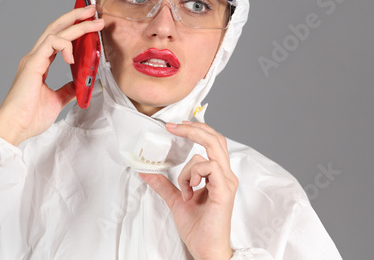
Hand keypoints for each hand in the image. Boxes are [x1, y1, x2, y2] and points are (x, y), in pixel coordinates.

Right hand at [0, 5, 103, 145]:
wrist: (15, 127)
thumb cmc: (29, 116)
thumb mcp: (57, 100)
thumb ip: (67, 89)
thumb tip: (80, 83)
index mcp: (40, 64)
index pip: (57, 38)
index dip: (73, 28)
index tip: (90, 23)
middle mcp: (35, 57)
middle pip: (56, 27)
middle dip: (75, 16)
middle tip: (93, 10)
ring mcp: (33, 59)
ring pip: (56, 32)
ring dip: (77, 24)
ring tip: (94, 23)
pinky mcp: (32, 64)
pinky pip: (51, 43)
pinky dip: (65, 45)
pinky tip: (73, 58)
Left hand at [140, 121, 237, 259]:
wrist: (205, 249)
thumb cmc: (198, 228)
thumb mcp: (175, 200)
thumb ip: (164, 184)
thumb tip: (146, 171)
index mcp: (218, 175)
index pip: (213, 142)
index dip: (197, 130)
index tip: (177, 126)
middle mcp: (225, 175)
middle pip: (217, 139)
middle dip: (195, 129)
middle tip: (175, 127)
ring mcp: (227, 182)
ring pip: (210, 151)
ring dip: (188, 167)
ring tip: (185, 188)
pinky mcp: (224, 190)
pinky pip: (210, 167)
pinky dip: (193, 175)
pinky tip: (190, 192)